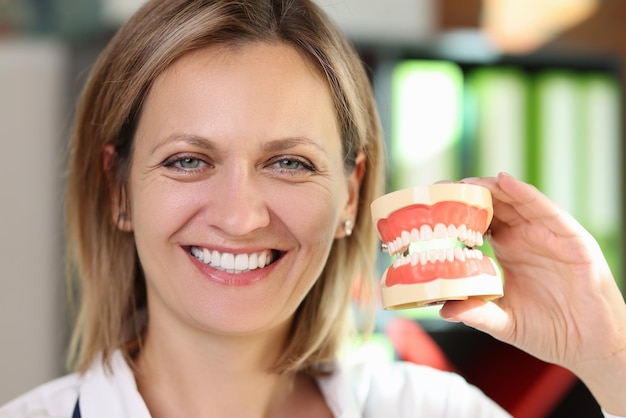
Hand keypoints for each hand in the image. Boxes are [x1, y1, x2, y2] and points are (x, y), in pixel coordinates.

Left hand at [439, 173, 625, 406]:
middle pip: (495, 206)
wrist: (591, 347)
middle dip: (469, 194)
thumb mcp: (505, 322)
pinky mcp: (572, 240)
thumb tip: (443, 309)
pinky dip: (526, 194)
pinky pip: (547, 211)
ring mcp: (549, 236)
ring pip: (517, 202)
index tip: (432, 206)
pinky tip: (505, 182)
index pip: (480, 221)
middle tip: (441, 189)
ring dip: (492, 188)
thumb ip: (477, 313)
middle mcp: (527, 237)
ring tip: (467, 182)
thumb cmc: (550, 331)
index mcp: (509, 250)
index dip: (458, 211)